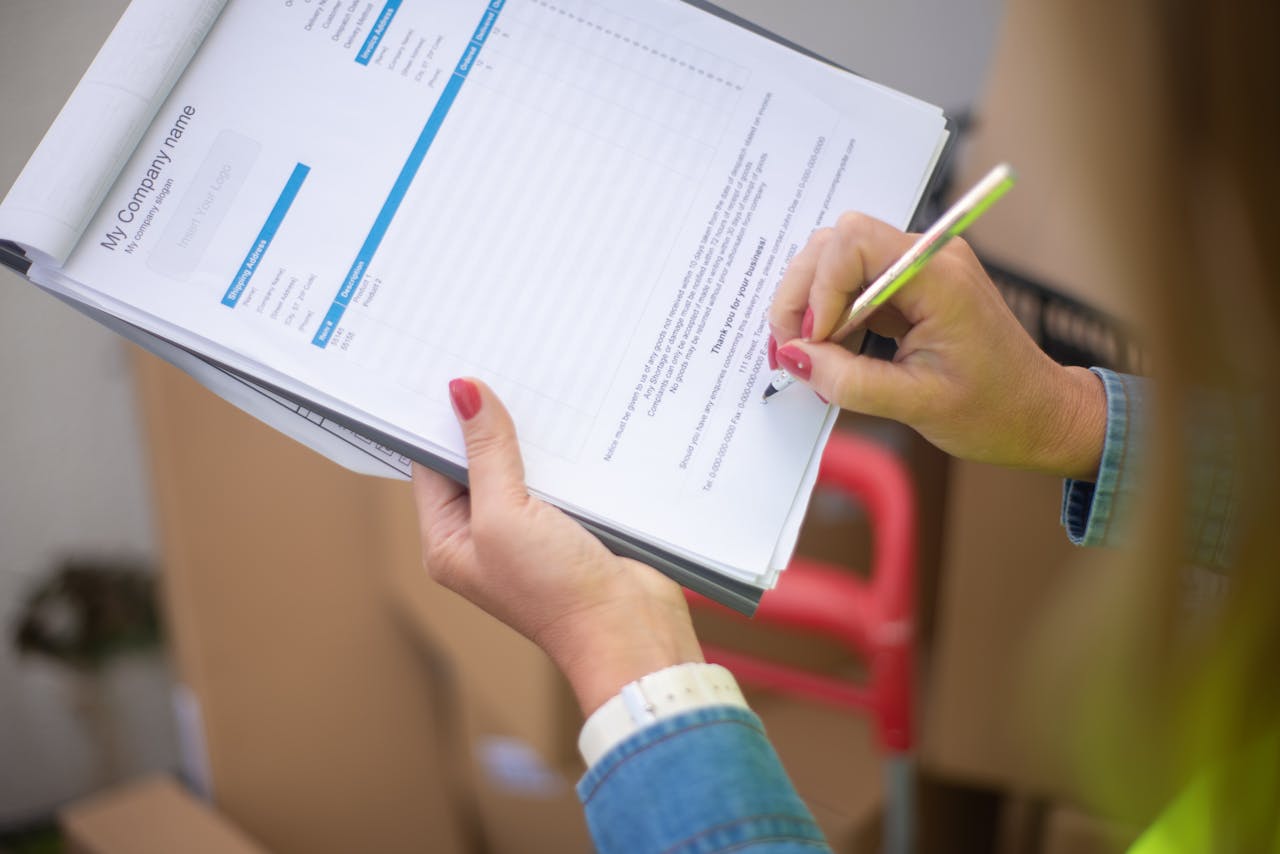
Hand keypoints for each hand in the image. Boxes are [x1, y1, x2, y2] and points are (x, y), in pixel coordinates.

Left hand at [411, 378, 703, 715]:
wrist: (629, 630)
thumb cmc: (554, 591)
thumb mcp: (505, 515)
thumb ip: (485, 452)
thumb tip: (462, 391)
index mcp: (448, 540)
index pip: (431, 464)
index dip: (440, 419)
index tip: (452, 368)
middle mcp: (483, 534)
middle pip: (476, 459)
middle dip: (487, 418)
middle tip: (496, 359)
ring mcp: (528, 529)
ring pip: (521, 462)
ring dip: (530, 430)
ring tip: (536, 378)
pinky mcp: (570, 523)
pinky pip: (558, 472)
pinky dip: (563, 448)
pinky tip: (575, 415)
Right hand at [768, 212, 1105, 480]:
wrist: (1041, 414)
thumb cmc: (997, 410)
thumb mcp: (915, 404)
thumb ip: (849, 380)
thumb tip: (794, 357)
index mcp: (938, 276)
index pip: (852, 242)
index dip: (819, 289)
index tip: (812, 340)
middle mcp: (926, 258)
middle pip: (835, 245)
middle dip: (803, 297)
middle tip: (793, 352)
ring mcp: (918, 269)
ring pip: (836, 263)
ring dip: (813, 308)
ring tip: (815, 359)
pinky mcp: (910, 288)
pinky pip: (854, 286)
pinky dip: (832, 318)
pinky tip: (837, 355)